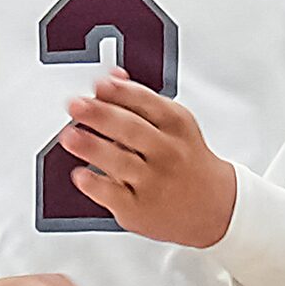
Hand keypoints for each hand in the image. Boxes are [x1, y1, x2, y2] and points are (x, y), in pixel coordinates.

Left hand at [59, 73, 236, 247]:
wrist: (214, 205)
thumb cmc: (185, 160)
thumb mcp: (174, 124)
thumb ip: (141, 101)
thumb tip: (111, 78)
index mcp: (176, 125)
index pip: (146, 102)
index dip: (121, 92)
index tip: (100, 85)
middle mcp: (166, 152)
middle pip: (131, 129)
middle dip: (101, 115)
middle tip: (76, 106)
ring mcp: (153, 181)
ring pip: (119, 161)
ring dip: (92, 147)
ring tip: (70, 136)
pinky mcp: (137, 207)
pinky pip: (112, 194)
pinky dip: (94, 184)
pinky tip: (81, 174)